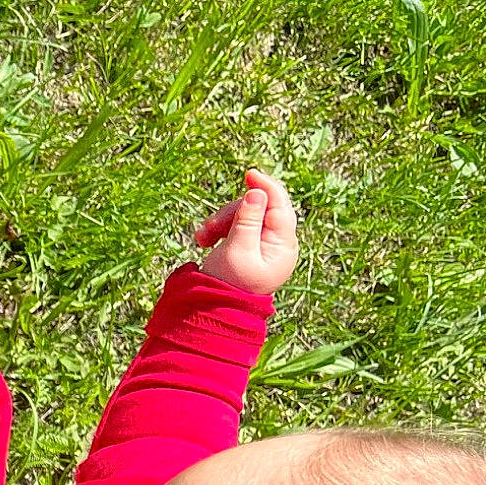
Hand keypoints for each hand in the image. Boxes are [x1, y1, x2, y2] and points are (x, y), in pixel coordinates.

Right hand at [194, 168, 297, 294]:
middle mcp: (278, 243)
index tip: (249, 174)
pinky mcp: (249, 246)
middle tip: (209, 228)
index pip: (280, 206)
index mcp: (283, 245)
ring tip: (202, 238)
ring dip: (221, 221)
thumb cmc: (228, 284)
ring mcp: (263, 245)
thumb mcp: (238, 250)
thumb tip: (258, 192)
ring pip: (244, 215)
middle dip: (232, 212)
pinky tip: (205, 240)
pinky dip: (220, 229)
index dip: (266, 187)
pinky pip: (236, 226)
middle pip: (259, 208)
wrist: (215, 310)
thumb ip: (248, 220)